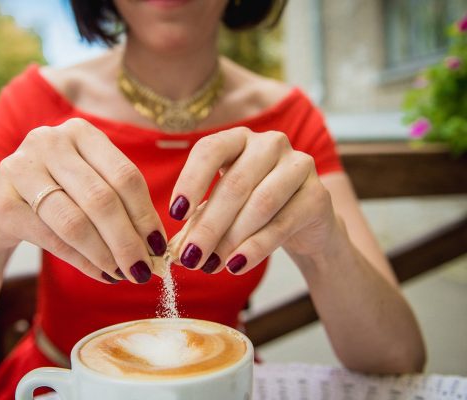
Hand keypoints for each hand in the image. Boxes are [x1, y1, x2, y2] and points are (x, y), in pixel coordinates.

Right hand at [0, 118, 166, 283]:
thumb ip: (120, 203)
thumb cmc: (57, 192)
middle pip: (102, 199)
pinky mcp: (1, 202)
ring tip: (123, 274)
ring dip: (105, 254)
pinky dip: (82, 261)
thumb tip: (156, 246)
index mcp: (81, 132)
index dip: (145, 214)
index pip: (124, 176)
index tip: (160, 245)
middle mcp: (49, 142)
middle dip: (127, 240)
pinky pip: (52, 238)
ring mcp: (21, 169)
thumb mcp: (89, 183)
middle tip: (144, 269)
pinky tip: (101, 273)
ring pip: (76, 221)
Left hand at [169, 128, 336, 273]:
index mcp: (239, 139)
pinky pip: (282, 223)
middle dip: (208, 225)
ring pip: (260, 204)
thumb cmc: (253, 210)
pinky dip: (256, 248)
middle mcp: (270, 144)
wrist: (305, 223)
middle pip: (234, 184)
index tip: (176, 214)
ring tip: (211, 265)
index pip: (210, 150)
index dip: (190, 181)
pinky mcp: (318, 194)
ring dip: (231, 239)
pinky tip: (236, 265)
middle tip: (190, 257)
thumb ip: (199, 222)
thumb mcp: (222, 210)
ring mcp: (298, 166)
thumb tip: (175, 249)